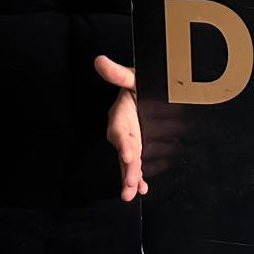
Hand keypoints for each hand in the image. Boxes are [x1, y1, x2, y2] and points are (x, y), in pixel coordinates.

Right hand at [94, 55, 146, 200]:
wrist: (154, 89)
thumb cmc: (144, 82)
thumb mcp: (134, 77)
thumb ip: (119, 74)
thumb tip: (100, 60)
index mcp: (121, 113)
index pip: (119, 130)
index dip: (123, 143)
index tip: (131, 155)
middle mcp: (124, 130)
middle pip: (124, 151)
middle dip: (127, 169)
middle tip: (130, 186)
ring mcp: (132, 140)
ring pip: (129, 162)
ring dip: (130, 178)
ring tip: (132, 193)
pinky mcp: (140, 146)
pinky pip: (138, 164)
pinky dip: (139, 177)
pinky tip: (142, 189)